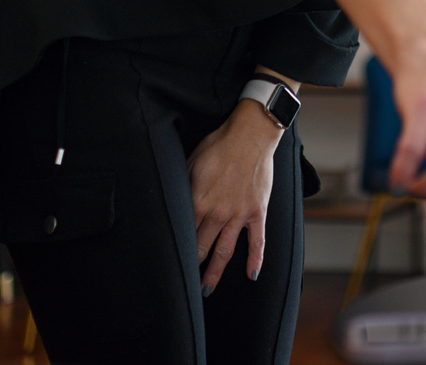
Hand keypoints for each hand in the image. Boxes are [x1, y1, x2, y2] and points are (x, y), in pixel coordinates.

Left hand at [187, 100, 283, 294]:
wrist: (251, 134)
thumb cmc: (218, 145)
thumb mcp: (190, 163)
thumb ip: (181, 187)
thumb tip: (172, 205)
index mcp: (197, 201)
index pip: (183, 234)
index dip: (176, 251)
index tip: (168, 265)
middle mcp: (217, 212)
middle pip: (201, 248)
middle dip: (192, 269)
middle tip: (183, 287)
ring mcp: (239, 214)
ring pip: (225, 251)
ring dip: (215, 273)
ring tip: (206, 291)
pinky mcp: (257, 211)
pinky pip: (257, 241)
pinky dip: (255, 260)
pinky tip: (251, 276)